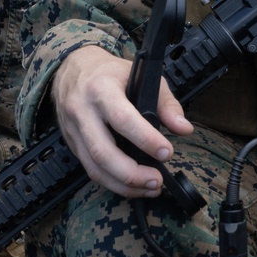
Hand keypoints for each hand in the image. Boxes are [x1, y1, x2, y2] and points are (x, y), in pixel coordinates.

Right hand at [51, 45, 192, 196]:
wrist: (72, 68)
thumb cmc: (111, 73)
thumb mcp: (143, 77)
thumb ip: (166, 103)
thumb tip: (184, 129)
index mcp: (101, 89)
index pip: (122, 119)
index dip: (145, 139)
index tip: (166, 153)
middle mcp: (82, 111)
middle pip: (103, 151)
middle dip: (132, 173)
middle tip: (157, 180)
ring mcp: (74, 130)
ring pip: (94, 167)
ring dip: (123, 184)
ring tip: (149, 188)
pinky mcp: (72, 144)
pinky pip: (90, 169)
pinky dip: (112, 182)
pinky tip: (133, 185)